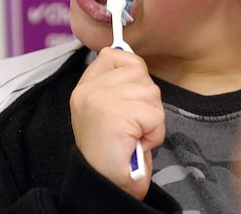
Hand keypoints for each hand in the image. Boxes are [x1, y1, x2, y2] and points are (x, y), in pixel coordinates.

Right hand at [70, 47, 164, 198]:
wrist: (107, 185)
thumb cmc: (113, 150)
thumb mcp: (109, 108)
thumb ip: (118, 81)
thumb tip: (129, 55)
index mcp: (85, 86)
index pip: (116, 55)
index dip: (132, 75)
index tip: (127, 101)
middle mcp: (88, 90)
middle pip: (140, 74)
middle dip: (145, 102)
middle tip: (131, 126)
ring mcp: (101, 101)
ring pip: (151, 92)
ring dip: (152, 118)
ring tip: (133, 135)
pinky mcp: (117, 115)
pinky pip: (155, 114)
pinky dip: (154, 132)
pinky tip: (137, 142)